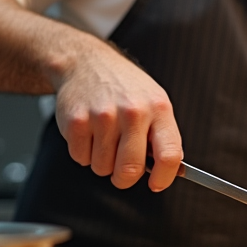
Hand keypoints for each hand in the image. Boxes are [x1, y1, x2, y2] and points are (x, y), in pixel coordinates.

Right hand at [52, 38, 182, 190]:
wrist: (87, 62)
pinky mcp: (76, 121)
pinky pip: (81, 159)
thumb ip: (162, 136)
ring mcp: (103, 116)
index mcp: (159, 109)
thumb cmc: (125, 89)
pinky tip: (89, 131)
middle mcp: (133, 111)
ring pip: (102, 168)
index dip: (164, 177)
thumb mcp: (154, 103)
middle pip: (130, 170)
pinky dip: (83, 153)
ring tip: (104, 137)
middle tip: (121, 169)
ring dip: (102, 162)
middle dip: (124, 178)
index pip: (170, 155)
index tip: (156, 184)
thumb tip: (169, 172)